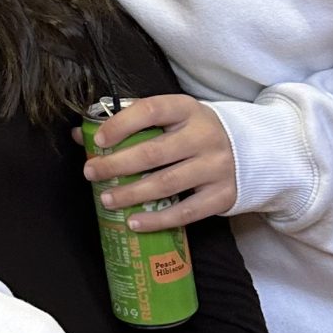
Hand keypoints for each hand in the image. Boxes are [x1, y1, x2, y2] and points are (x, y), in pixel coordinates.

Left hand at [80, 95, 237, 226]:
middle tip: (91, 173)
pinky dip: (157, 220)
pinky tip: (134, 222)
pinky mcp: (222, 195)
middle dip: (117, 165)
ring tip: (107, 200)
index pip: (151, 111)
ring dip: (132, 194)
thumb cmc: (195, 133)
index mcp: (187, 109)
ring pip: (166, 184)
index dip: (122, 125)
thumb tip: (80, 135)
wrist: (251, 151)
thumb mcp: (171, 119)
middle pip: (154, 153)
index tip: (99, 140)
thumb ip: (130, 125)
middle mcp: (204, 136)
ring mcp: (216, 167)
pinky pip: (185, 213)